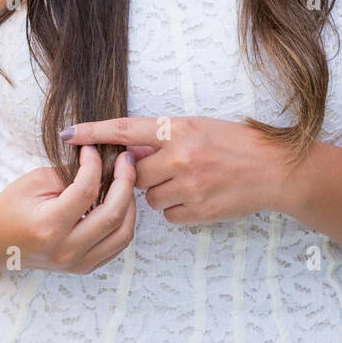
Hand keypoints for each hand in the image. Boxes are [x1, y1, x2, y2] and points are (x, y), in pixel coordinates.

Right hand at [0, 145, 136, 272]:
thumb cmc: (10, 207)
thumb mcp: (35, 181)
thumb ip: (70, 172)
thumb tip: (101, 161)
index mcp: (49, 227)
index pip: (87, 191)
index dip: (94, 164)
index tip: (92, 148)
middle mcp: (66, 250)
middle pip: (114, 215)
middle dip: (126, 181)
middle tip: (125, 159)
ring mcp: (76, 264)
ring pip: (123, 234)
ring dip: (130, 203)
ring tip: (125, 180)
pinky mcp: (83, 268)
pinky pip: (117, 246)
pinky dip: (123, 222)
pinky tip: (118, 201)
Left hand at [59, 117, 288, 225]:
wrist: (273, 169)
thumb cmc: (234, 143)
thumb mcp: (196, 127)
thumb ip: (161, 136)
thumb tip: (129, 148)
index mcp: (177, 129)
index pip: (124, 130)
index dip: (93, 132)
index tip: (68, 134)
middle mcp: (180, 157)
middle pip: (134, 174)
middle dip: (141, 174)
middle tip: (165, 168)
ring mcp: (189, 186)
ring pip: (150, 198)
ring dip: (161, 193)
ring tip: (189, 181)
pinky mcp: (199, 210)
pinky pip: (169, 215)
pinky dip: (178, 209)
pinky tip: (197, 196)